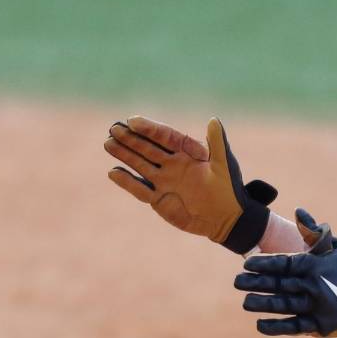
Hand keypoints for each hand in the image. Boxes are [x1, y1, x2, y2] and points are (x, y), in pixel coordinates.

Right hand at [104, 116, 276, 253]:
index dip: (150, 128)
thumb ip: (217, 142)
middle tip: (113, 128)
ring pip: (140, 165)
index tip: (133, 120)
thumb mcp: (224, 164)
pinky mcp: (158, 198)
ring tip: (108, 143)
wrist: (224, 217)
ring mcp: (164, 180)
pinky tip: (113, 172)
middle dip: (131, 139)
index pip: (165, 136)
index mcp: (187, 152)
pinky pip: (140, 189)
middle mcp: (172, 164)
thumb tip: (213, 119)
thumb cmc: (228, 188)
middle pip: (147, 148)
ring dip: (124, 155)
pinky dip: (127, 181)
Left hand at [235, 209, 336, 336]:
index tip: (246, 263)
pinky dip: (276, 327)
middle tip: (237, 281)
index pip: (283, 263)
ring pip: (283, 304)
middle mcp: (313, 285)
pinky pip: (293, 326)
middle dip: (255, 282)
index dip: (263, 263)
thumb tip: (298, 211)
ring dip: (262, 303)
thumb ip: (314, 230)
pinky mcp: (320, 325)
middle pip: (278, 283)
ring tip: (245, 302)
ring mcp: (316, 306)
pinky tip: (260, 324)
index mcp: (314, 265)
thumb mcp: (334, 245)